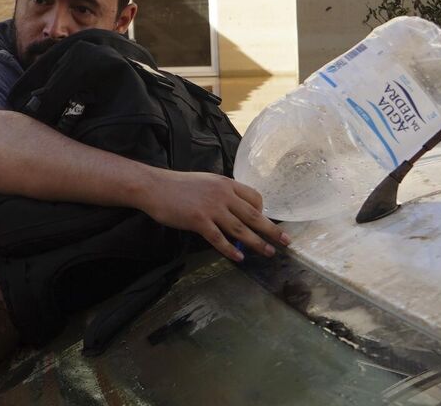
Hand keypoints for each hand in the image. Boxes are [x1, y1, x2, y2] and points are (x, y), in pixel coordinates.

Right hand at [136, 169, 289, 261]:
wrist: (153, 187)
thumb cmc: (176, 186)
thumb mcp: (205, 182)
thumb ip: (221, 193)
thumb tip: (233, 209)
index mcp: (225, 184)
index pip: (254, 197)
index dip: (263, 211)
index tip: (264, 221)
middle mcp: (222, 195)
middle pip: (254, 215)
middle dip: (272, 230)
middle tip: (286, 241)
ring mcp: (211, 208)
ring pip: (240, 229)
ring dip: (257, 243)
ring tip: (269, 252)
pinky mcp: (198, 221)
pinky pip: (219, 238)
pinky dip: (231, 249)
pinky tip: (239, 257)